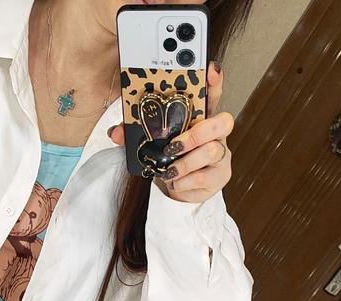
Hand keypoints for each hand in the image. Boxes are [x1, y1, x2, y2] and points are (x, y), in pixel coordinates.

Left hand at [109, 61, 232, 203]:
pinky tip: (175, 182)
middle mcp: (214, 134)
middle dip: (197, 133)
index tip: (210, 71)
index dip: (214, 82)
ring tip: (168, 170)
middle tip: (173, 145)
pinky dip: (184, 181)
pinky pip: (204, 177)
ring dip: (185, 163)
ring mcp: (220, 155)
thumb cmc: (168, 160)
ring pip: (212, 151)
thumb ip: (135, 134)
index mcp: (200, 119)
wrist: (178, 190)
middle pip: (223, 122)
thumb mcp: (151, 144)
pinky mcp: (219, 177)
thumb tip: (117, 132)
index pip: (212, 95)